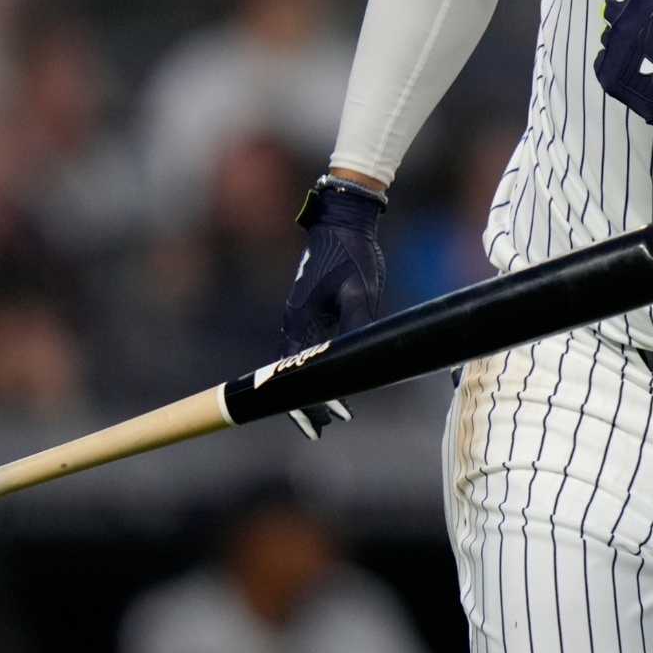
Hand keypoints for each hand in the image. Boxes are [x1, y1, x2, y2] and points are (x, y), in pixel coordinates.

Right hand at [278, 177, 385, 438]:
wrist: (344, 223)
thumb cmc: (351, 254)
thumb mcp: (359, 291)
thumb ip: (357, 323)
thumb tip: (360, 355)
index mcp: (299, 320)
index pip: (297, 372)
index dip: (311, 399)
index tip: (330, 419)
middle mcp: (294, 322)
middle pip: (292, 374)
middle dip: (306, 404)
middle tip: (325, 429)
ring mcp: (301, 317)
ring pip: (300, 364)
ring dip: (312, 389)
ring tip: (331, 416)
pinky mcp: (312, 311)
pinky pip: (309, 349)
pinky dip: (318, 369)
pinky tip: (334, 381)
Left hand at [593, 0, 652, 170]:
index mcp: (643, 2)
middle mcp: (622, 22)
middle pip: (613, 7)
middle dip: (627, 11)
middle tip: (645, 24)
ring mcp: (612, 49)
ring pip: (610, 35)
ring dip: (623, 38)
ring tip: (643, 51)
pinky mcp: (607, 74)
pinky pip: (605, 59)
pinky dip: (617, 60)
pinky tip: (635, 68)